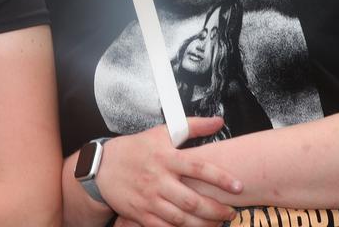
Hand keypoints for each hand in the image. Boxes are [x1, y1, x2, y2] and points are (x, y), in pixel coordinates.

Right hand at [96, 118, 242, 226]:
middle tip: (230, 212)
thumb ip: (191, 126)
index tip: (238, 186)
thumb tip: (218, 121)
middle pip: (192, 201)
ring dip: (204, 224)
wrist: (100, 167)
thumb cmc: (134, 149)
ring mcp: (149, 199)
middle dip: (216, 210)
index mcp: (165, 158)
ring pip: (181, 219)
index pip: (198, 168)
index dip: (221, 178)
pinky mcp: (141, 213)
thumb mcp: (160, 133)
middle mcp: (157, 179)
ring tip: (217, 223)